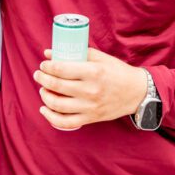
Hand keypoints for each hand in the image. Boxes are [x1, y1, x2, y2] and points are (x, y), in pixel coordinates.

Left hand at [33, 48, 147, 130]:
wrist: (136, 93)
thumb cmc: (117, 71)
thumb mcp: (100, 58)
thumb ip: (77, 53)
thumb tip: (50, 52)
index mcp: (93, 72)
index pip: (62, 69)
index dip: (48, 66)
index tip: (43, 64)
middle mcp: (90, 90)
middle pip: (57, 85)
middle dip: (43, 78)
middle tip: (38, 74)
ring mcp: (89, 107)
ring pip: (58, 104)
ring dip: (45, 95)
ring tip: (42, 88)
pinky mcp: (90, 118)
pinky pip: (65, 122)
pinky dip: (51, 117)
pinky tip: (44, 108)